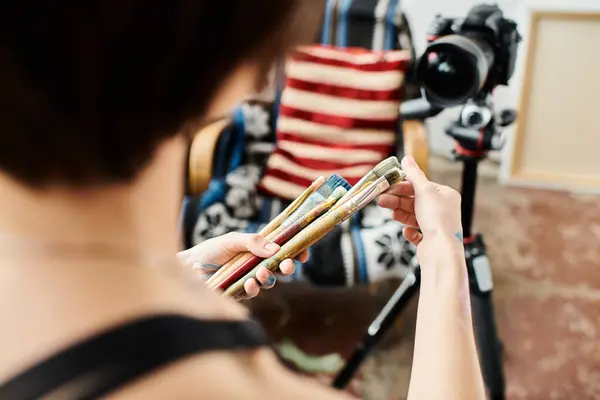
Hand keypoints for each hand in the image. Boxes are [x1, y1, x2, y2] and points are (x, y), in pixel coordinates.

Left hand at [177, 232, 308, 299]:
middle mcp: (257, 264)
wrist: (189, 267)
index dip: (296, 251)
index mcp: (259, 249)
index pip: (283, 250)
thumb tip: (275, 248)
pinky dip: (254, 288)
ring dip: (268, 277)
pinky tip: (249, 283)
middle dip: (288, 267)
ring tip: (260, 272)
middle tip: (288, 266)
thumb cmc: (210, 250)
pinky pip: (253, 293)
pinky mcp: (240, 293)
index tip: (304, 252)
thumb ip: (252, 242)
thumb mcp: (231, 240)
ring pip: (269, 281)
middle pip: (280, 267)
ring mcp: (250, 279)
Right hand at [378, 156, 463, 261]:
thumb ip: (414, 174)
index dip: (403, 186)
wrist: (441, 251)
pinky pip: (416, 232)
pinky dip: (409, 231)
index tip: (387, 186)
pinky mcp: (430, 240)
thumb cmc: (437, 219)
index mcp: (445, 195)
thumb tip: (407, 158)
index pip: (420, 186)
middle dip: (397, 201)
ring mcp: (436, 226)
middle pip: (414, 201)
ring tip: (391, 214)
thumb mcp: (424, 191)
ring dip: (400, 214)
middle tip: (381, 200)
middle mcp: (443, 209)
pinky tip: (407, 231)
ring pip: (413, 216)